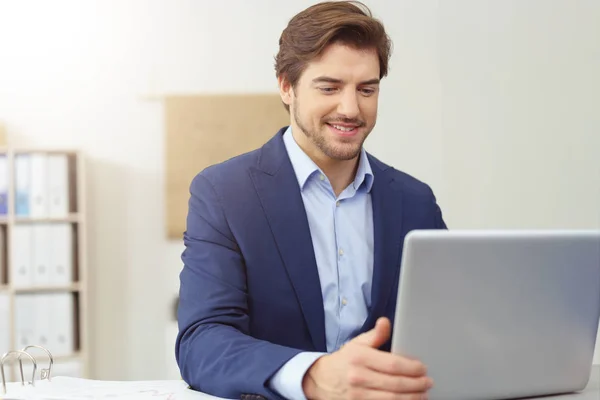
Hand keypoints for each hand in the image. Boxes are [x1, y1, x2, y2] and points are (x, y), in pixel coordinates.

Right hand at [302, 317, 432, 399]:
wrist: (320, 381)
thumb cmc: (344, 361)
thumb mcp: (356, 344)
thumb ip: (375, 335)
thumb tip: (385, 322)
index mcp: (359, 357)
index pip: (392, 364)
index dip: (412, 368)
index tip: (423, 368)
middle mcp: (357, 377)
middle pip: (395, 384)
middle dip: (416, 384)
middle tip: (428, 382)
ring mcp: (357, 396)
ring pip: (392, 399)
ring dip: (412, 398)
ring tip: (423, 394)